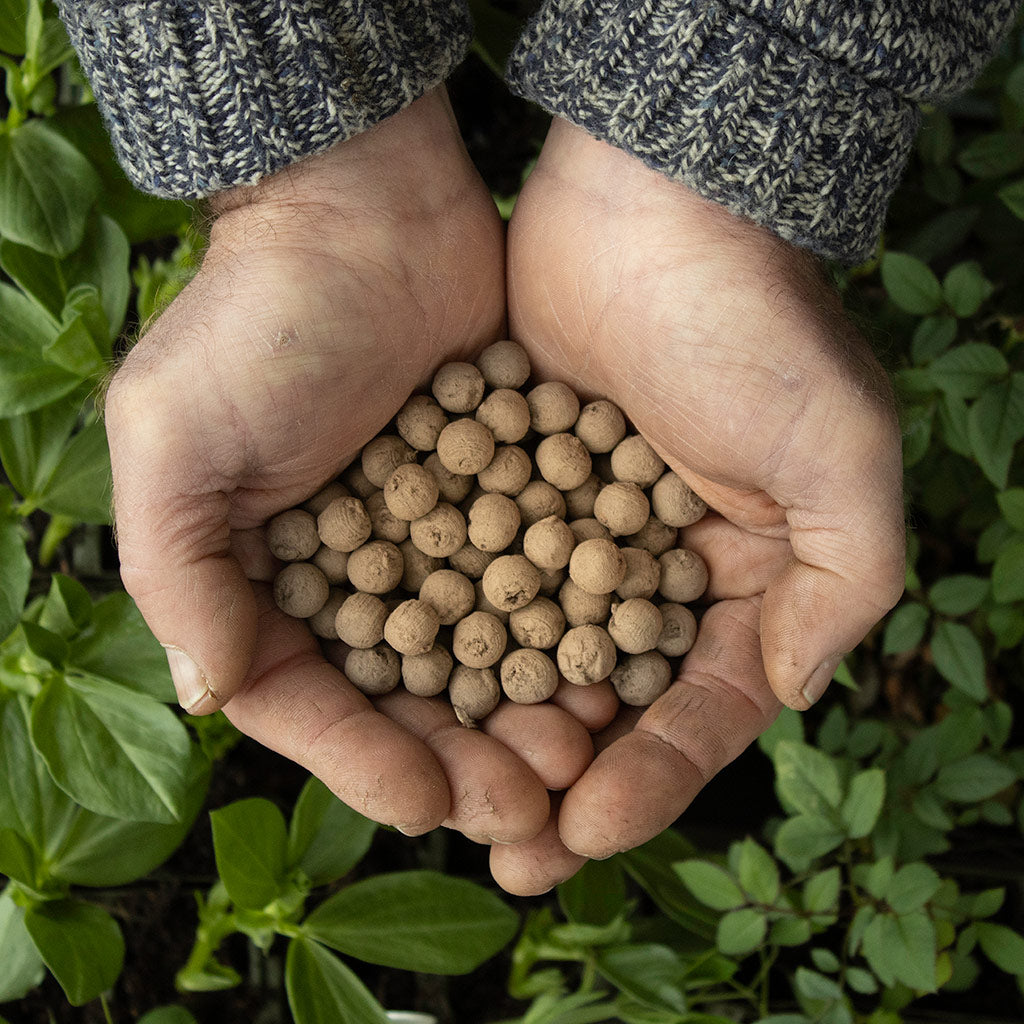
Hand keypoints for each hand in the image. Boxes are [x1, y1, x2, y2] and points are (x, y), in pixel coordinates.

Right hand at [104, 89, 590, 844]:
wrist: (363, 207)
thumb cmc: (256, 321)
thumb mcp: (176, 443)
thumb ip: (181, 575)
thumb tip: (211, 697)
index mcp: (271, 579)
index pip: (316, 699)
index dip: (366, 761)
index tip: (429, 804)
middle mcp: (361, 570)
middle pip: (416, 692)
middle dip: (468, 754)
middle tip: (529, 801)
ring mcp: (442, 533)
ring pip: (491, 648)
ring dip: (531, 706)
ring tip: (582, 749)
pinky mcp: (512, 486)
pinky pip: (543, 573)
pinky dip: (575, 622)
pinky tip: (615, 664)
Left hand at [495, 118, 905, 892]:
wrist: (651, 198)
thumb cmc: (751, 322)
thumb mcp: (839, 450)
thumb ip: (844, 582)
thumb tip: (793, 696)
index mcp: (737, 576)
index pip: (695, 708)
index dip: (649, 779)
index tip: (587, 833)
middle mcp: (648, 564)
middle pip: (602, 699)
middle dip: (558, 776)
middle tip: (506, 852)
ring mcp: (566, 525)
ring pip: (525, 651)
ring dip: (488, 727)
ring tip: (442, 797)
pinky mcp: (497, 478)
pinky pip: (467, 573)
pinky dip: (439, 631)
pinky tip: (395, 690)